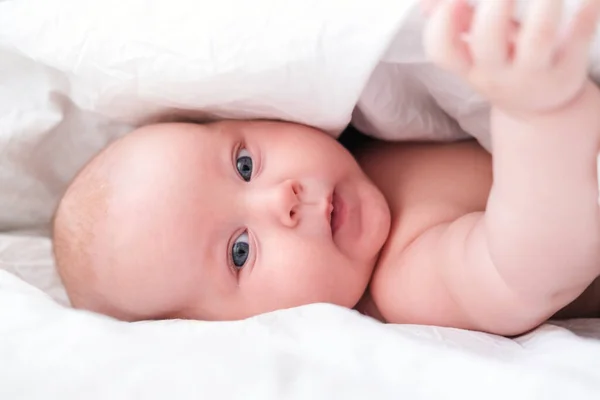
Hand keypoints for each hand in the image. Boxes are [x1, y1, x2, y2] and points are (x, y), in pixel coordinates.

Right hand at [424, 0, 599, 116]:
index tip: (455, 2)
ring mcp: (534, 73)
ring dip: (543, 3)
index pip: (443, 51)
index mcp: (469, 66)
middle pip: (488, 41)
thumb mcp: (474, 53)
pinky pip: (579, 37)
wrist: (541, 108)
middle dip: (495, 4)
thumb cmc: (504, 66)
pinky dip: (586, 13)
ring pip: (538, 37)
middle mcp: (497, 74)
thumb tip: (427, 4)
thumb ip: (454, 23)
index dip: (442, 24)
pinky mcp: (569, 67)